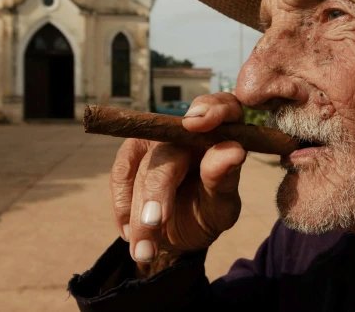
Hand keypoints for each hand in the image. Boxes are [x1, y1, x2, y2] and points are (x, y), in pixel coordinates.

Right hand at [110, 93, 246, 269]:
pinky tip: (131, 232)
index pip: (223, 106)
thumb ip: (224, 179)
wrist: (177, 234)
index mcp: (223, 134)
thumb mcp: (222, 207)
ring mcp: (158, 138)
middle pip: (171, 150)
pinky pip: (121, 173)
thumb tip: (232, 150)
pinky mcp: (132, 153)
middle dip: (159, 190)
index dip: (211, 109)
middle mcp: (189, 130)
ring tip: (145, 248)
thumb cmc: (207, 212)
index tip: (196, 123)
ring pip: (143, 167)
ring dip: (138, 210)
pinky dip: (123, 206)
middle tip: (156, 222)